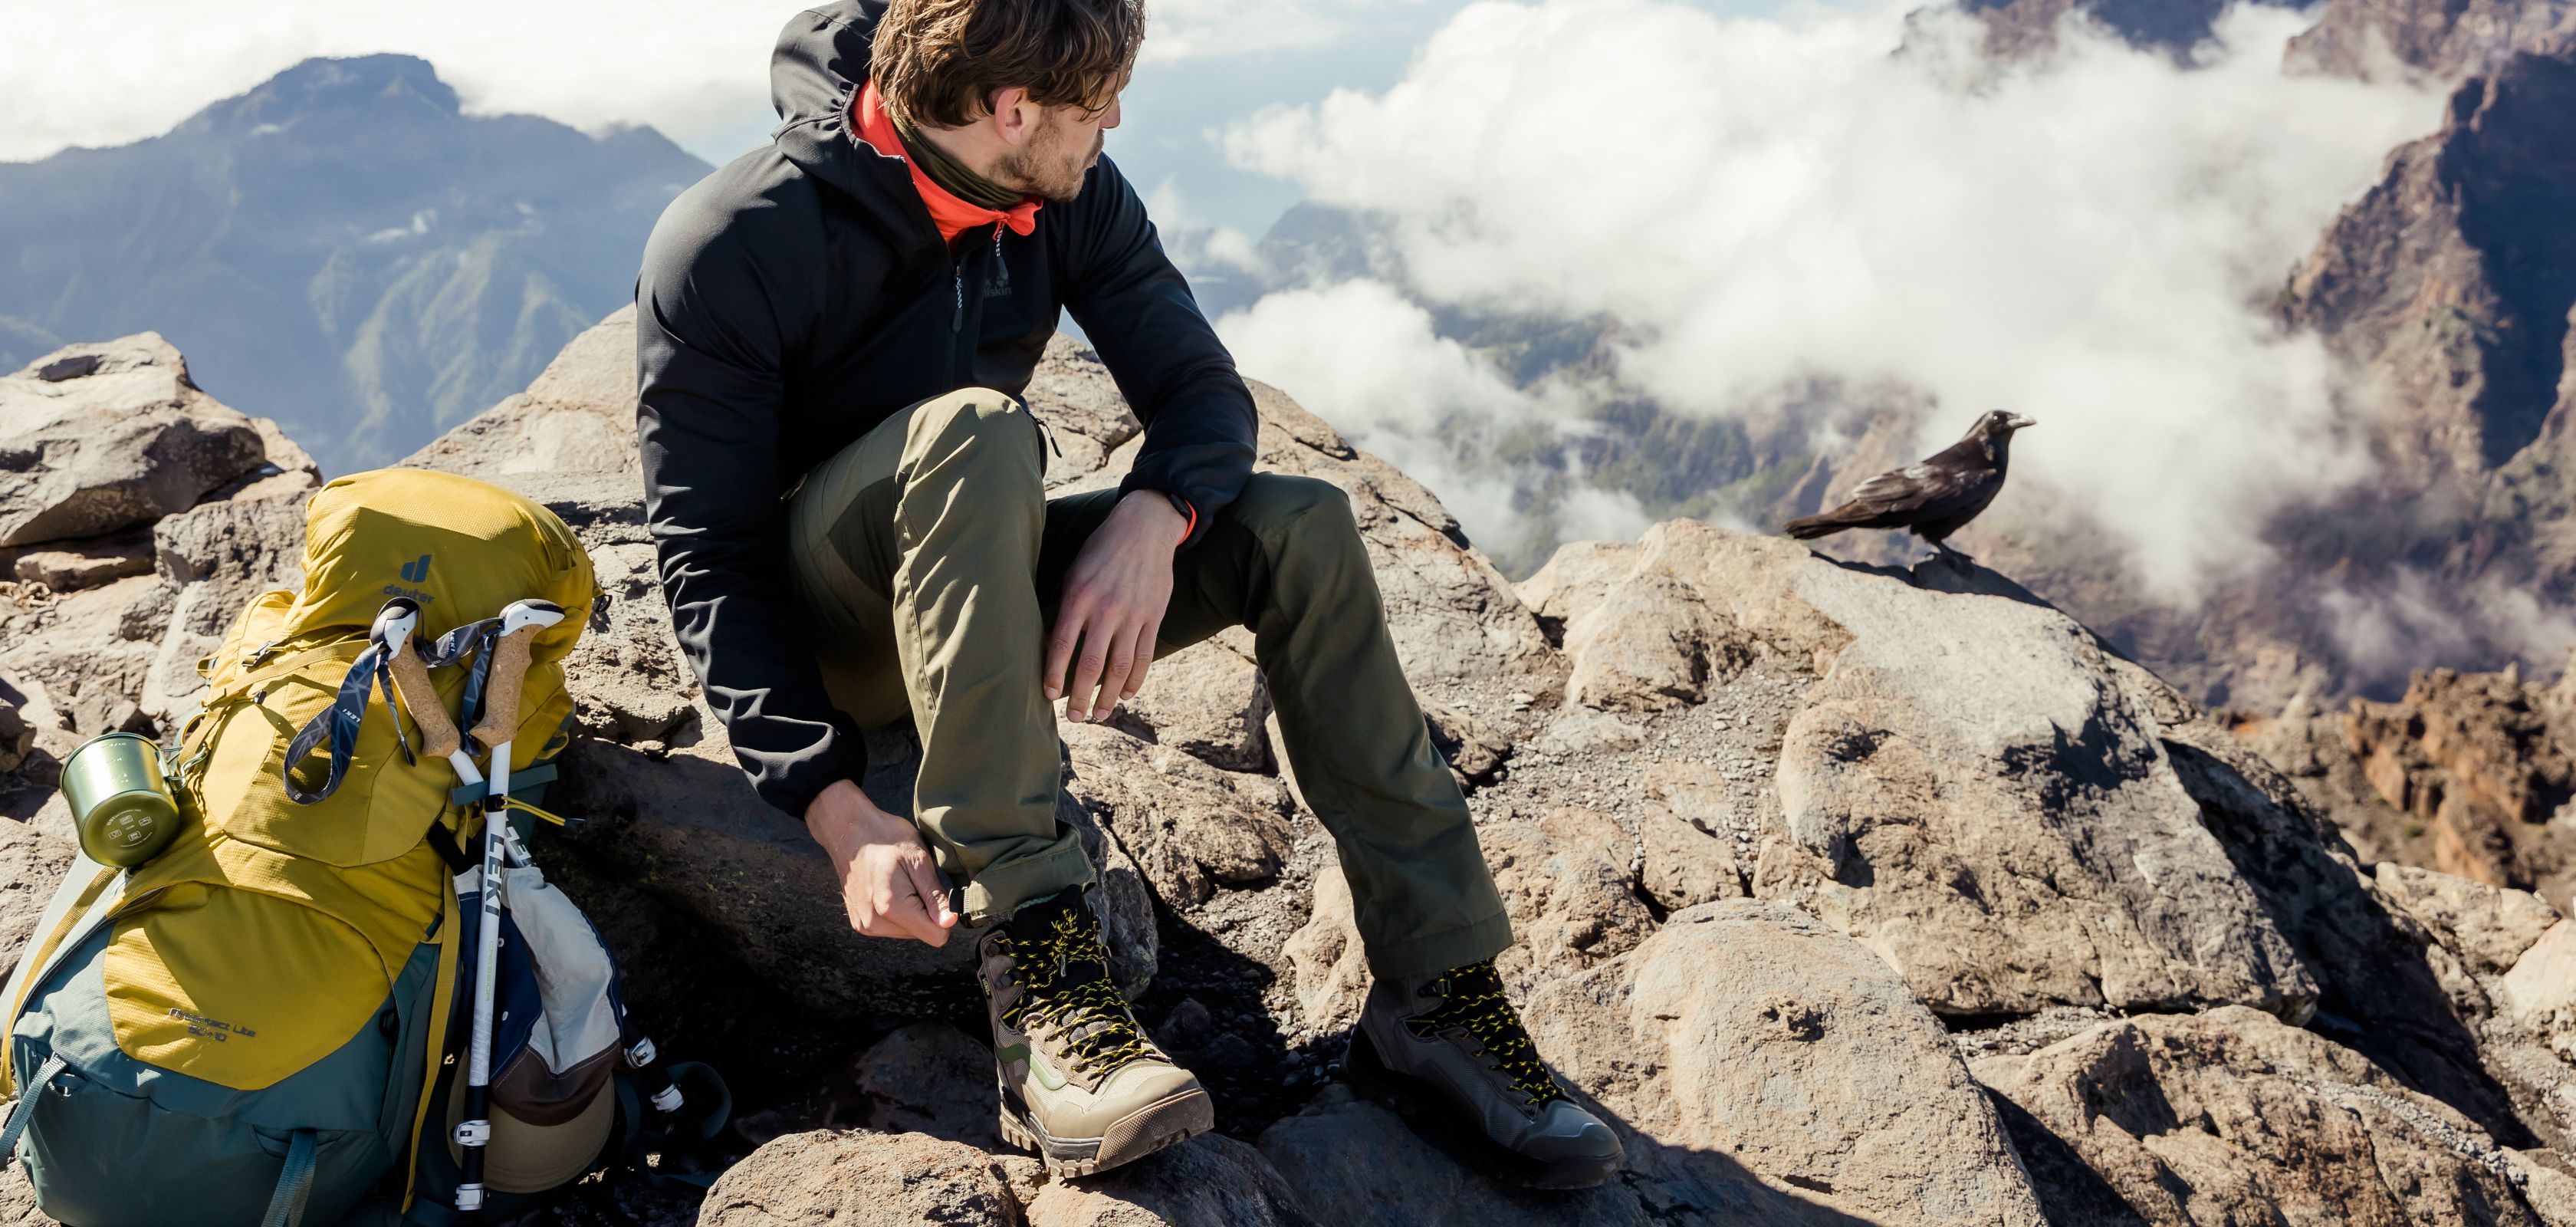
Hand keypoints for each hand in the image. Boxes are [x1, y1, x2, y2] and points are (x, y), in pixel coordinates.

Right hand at [806, 779, 957, 944]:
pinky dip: (896, 911)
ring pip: (907, 931)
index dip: (944, 915)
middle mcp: (875, 924)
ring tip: (900, 881)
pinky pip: (891, 927)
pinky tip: (888, 887)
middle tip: (914, 880)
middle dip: (925, 910)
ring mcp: (864, 925)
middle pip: (921, 933)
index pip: (936, 936)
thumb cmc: (885, 838)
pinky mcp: (859, 923)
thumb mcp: (919, 860)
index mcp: (892, 908)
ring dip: (911, 910)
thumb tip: (949, 924)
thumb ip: (934, 896)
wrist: (848, 829)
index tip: (936, 891)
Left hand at [1046, 490, 1186, 721]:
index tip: (1049, 696)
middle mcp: (1106, 609)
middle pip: (1091, 665)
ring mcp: (1133, 614)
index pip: (1061, 645)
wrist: (1144, 527)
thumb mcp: (1074, 572)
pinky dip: (1135, 680)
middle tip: (1075, 718)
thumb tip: (1053, 645)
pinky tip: (1125, 694)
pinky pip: (1143, 656)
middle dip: (1081, 697)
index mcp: (1079, 596)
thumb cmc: (1100, 551)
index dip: (1053, 675)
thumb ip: (1064, 607)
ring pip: (1120, 667)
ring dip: (1109, 697)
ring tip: (1100, 715)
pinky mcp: (1154, 616)